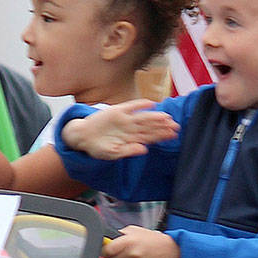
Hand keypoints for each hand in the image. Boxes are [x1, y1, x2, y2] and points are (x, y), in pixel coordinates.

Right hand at [61, 99, 177, 158]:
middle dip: (163, 126)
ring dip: (155, 117)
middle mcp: (131, 128)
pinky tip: (151, 103)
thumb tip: (144, 150)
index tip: (173, 135)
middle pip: (150, 126)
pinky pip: (131, 106)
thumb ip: (129, 151)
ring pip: (143, 117)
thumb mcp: (113, 153)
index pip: (150, 136)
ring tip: (167, 117)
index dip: (162, 135)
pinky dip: (140, 104)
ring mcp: (124, 119)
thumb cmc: (98, 147)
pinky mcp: (116, 111)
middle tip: (176, 126)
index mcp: (132, 139)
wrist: (82, 137)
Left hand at [102, 226, 178, 257]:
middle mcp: (131, 253)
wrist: (167, 249)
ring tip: (128, 257)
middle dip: (113, 257)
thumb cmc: (151, 239)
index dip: (105, 251)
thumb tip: (108, 240)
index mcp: (128, 241)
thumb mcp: (134, 230)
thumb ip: (120, 234)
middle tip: (119, 253)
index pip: (107, 251)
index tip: (106, 250)